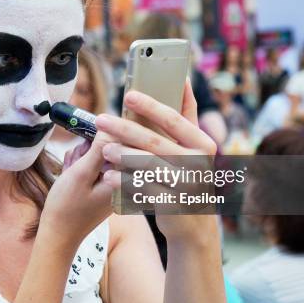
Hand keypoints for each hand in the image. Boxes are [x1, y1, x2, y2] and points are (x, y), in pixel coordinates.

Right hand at [40, 131, 116, 246]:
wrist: (59, 235)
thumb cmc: (67, 207)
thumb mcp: (82, 173)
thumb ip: (100, 148)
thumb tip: (111, 123)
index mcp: (126, 179)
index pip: (124, 142)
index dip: (103, 134)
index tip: (86, 140)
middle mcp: (126, 181)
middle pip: (114, 146)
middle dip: (91, 147)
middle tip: (75, 161)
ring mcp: (117, 183)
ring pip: (103, 153)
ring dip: (85, 154)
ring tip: (71, 170)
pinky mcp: (108, 185)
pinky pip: (99, 164)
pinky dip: (84, 164)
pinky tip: (72, 173)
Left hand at [96, 79, 219, 245]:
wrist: (194, 223)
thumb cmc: (187, 175)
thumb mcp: (194, 147)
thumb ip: (187, 116)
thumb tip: (182, 79)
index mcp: (202, 144)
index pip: (173, 119)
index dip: (150, 106)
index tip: (127, 95)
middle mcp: (198, 164)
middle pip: (154, 142)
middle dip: (124, 129)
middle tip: (100, 120)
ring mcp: (186, 185)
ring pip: (147, 165)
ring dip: (122, 155)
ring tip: (104, 150)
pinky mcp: (172, 205)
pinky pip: (143, 189)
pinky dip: (124, 182)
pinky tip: (109, 176)